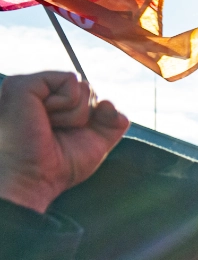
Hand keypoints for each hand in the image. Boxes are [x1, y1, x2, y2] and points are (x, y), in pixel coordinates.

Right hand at [0, 71, 127, 213]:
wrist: (33, 179)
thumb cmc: (59, 166)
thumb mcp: (96, 142)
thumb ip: (111, 122)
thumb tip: (108, 102)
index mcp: (47, 103)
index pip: (88, 96)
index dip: (91, 118)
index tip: (69, 136)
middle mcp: (36, 92)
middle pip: (88, 89)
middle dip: (84, 116)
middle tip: (56, 133)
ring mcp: (26, 85)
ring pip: (82, 86)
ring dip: (76, 114)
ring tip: (49, 127)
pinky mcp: (22, 84)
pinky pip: (70, 80)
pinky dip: (68, 104)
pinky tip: (45, 117)